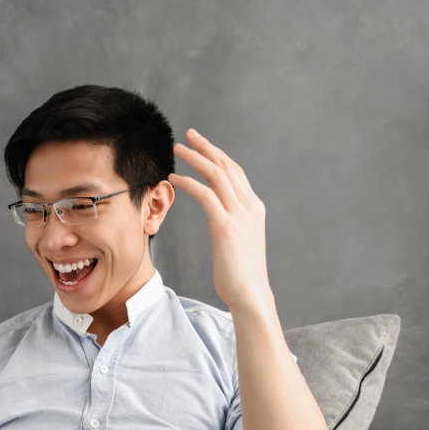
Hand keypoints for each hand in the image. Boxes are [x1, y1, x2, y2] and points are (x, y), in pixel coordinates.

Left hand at [168, 129, 273, 314]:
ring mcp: (240, 215)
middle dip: (207, 147)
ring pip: (217, 175)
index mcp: (254, 208)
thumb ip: (232, 224)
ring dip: (196, 158)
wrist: (251, 295)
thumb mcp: (238, 242)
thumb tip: (221, 219)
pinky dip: (189, 183)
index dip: (217, 155)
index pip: (235, 172)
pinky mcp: (226, 227)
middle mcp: (249, 206)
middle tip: (188, 134)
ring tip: (177, 149)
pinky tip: (174, 179)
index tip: (201, 144)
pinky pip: (206, 195)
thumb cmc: (240, 274)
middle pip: (227, 166)